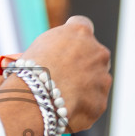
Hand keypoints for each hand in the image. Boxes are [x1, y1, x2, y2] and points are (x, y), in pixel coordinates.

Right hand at [20, 16, 110, 132]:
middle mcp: (98, 52)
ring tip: (61, 97)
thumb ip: (57, 47)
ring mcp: (103, 78)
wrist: (37, 99)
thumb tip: (58, 56)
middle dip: (83, 65)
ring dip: (84, 87)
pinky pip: (93, 103)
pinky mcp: (101, 101)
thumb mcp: (40, 47)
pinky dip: (82, 107)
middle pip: (94, 55)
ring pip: (97, 81)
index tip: (66, 47)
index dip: (74, 39)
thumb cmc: (31, 71)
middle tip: (64, 77)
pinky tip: (65, 109)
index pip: (82, 26)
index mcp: (80, 32)